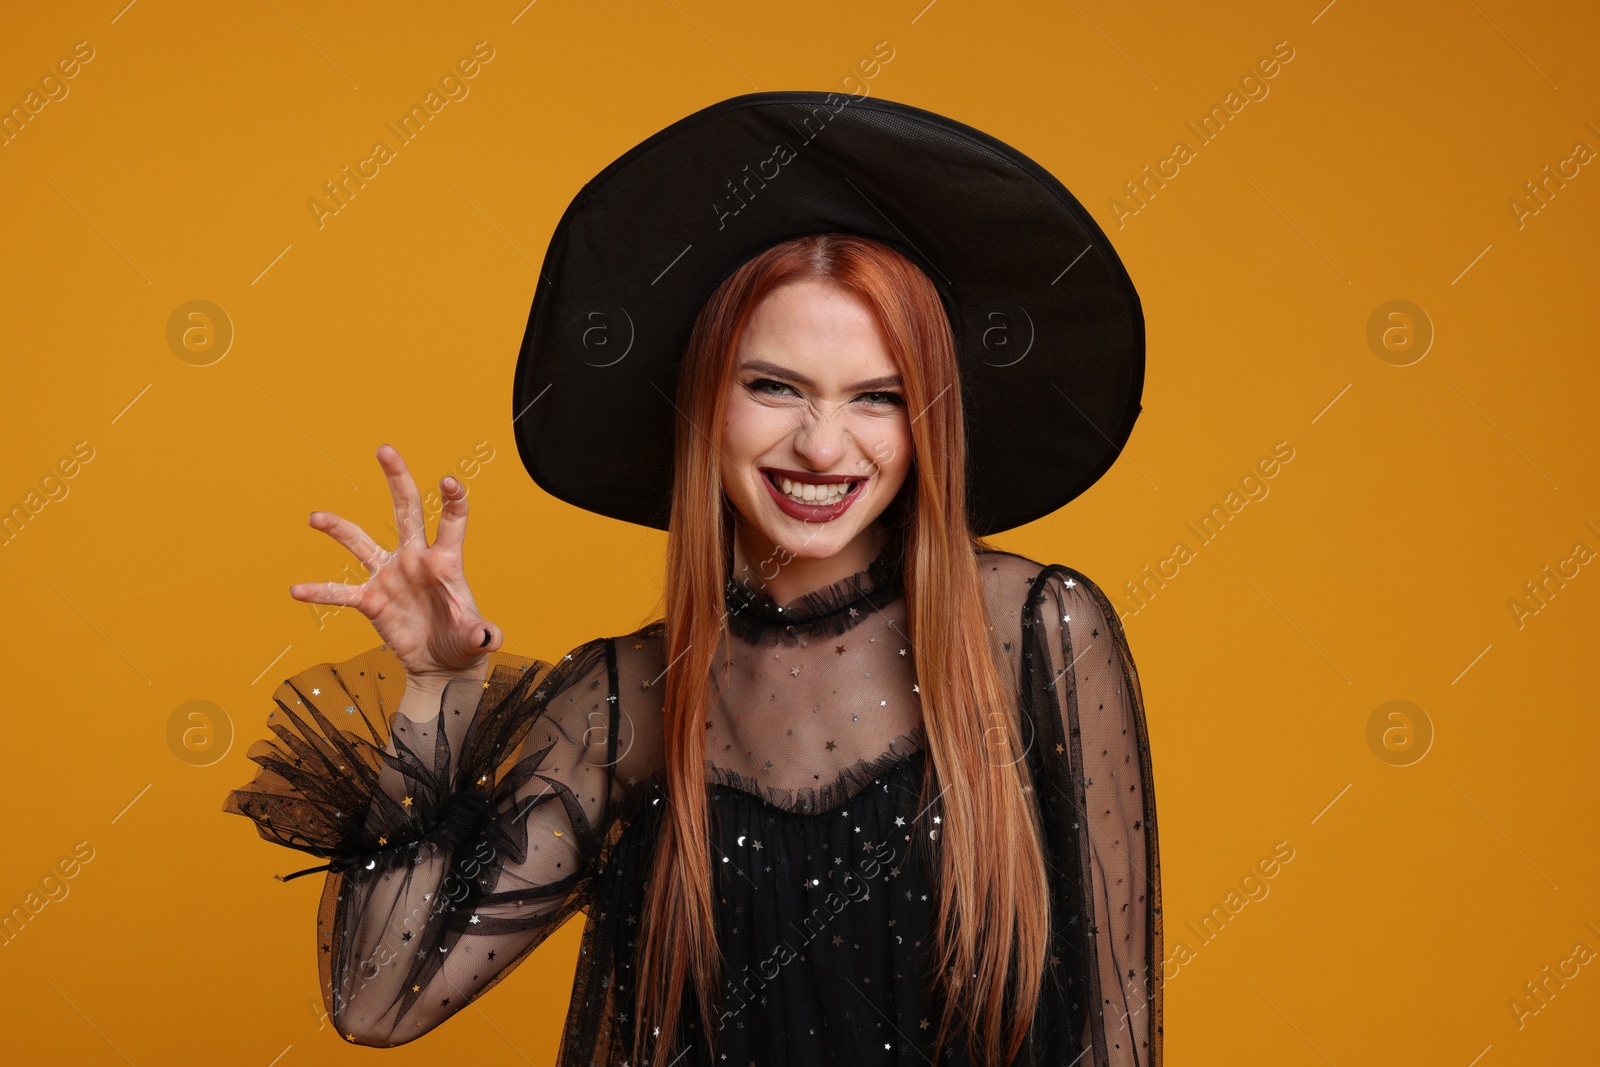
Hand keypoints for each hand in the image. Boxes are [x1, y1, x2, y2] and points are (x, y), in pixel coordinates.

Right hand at [290, 444, 502, 683]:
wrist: (441, 662)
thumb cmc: (463, 641)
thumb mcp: (475, 637)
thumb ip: (481, 633)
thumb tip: (487, 637)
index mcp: (445, 561)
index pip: (451, 521)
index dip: (453, 500)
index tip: (448, 481)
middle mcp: (415, 559)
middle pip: (406, 510)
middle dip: (397, 479)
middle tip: (385, 449)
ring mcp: (390, 575)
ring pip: (361, 542)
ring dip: (339, 529)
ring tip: (316, 517)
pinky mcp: (371, 599)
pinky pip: (341, 592)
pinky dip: (320, 591)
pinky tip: (297, 590)